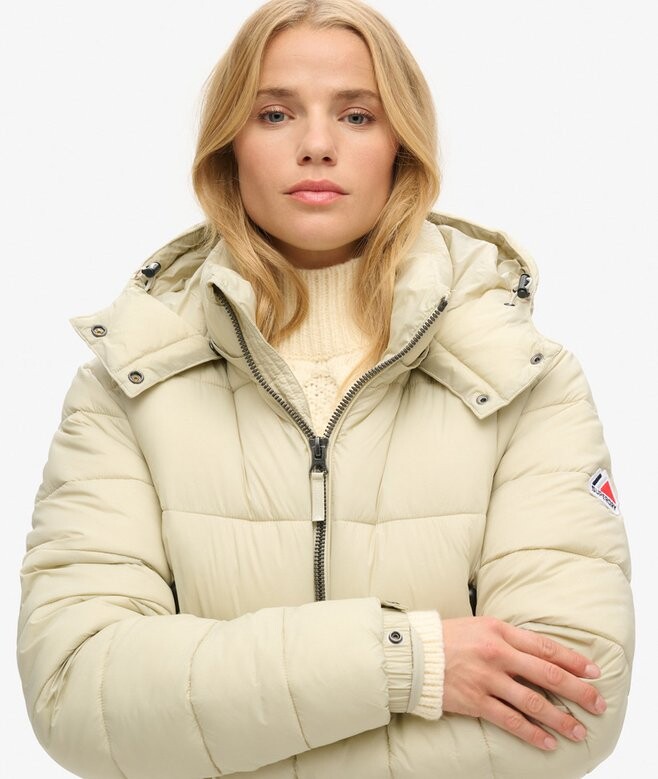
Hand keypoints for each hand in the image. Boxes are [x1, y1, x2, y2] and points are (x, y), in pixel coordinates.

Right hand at [441, 616, 606, 750]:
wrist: (412, 653)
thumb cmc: (447, 637)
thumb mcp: (480, 625)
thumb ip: (508, 637)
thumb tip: (537, 651)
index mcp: (500, 631)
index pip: (545, 647)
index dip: (573, 661)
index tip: (593, 672)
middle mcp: (497, 654)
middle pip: (547, 674)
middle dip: (577, 691)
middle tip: (597, 704)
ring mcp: (487, 679)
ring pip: (533, 702)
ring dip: (560, 718)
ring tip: (578, 730)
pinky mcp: (476, 701)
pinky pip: (510, 720)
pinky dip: (532, 732)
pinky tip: (547, 741)